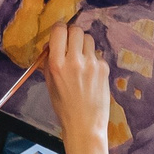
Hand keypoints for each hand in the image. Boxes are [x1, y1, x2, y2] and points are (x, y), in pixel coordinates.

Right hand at [41, 19, 111, 146]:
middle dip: (72, 34)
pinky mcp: (104, 68)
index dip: (59, 30)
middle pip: (76, 30)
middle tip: (71, 44)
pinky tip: (90, 74)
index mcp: (56, 64)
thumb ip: (49, 62)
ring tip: (81, 59)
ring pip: (88, 39)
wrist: (84, 124)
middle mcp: (74, 61)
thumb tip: (50, 45)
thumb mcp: (50, 83)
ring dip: (83, 45)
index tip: (60, 34)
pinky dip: (92, 60)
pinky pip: (97, 55)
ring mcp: (91, 64)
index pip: (59, 31)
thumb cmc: (64, 106)